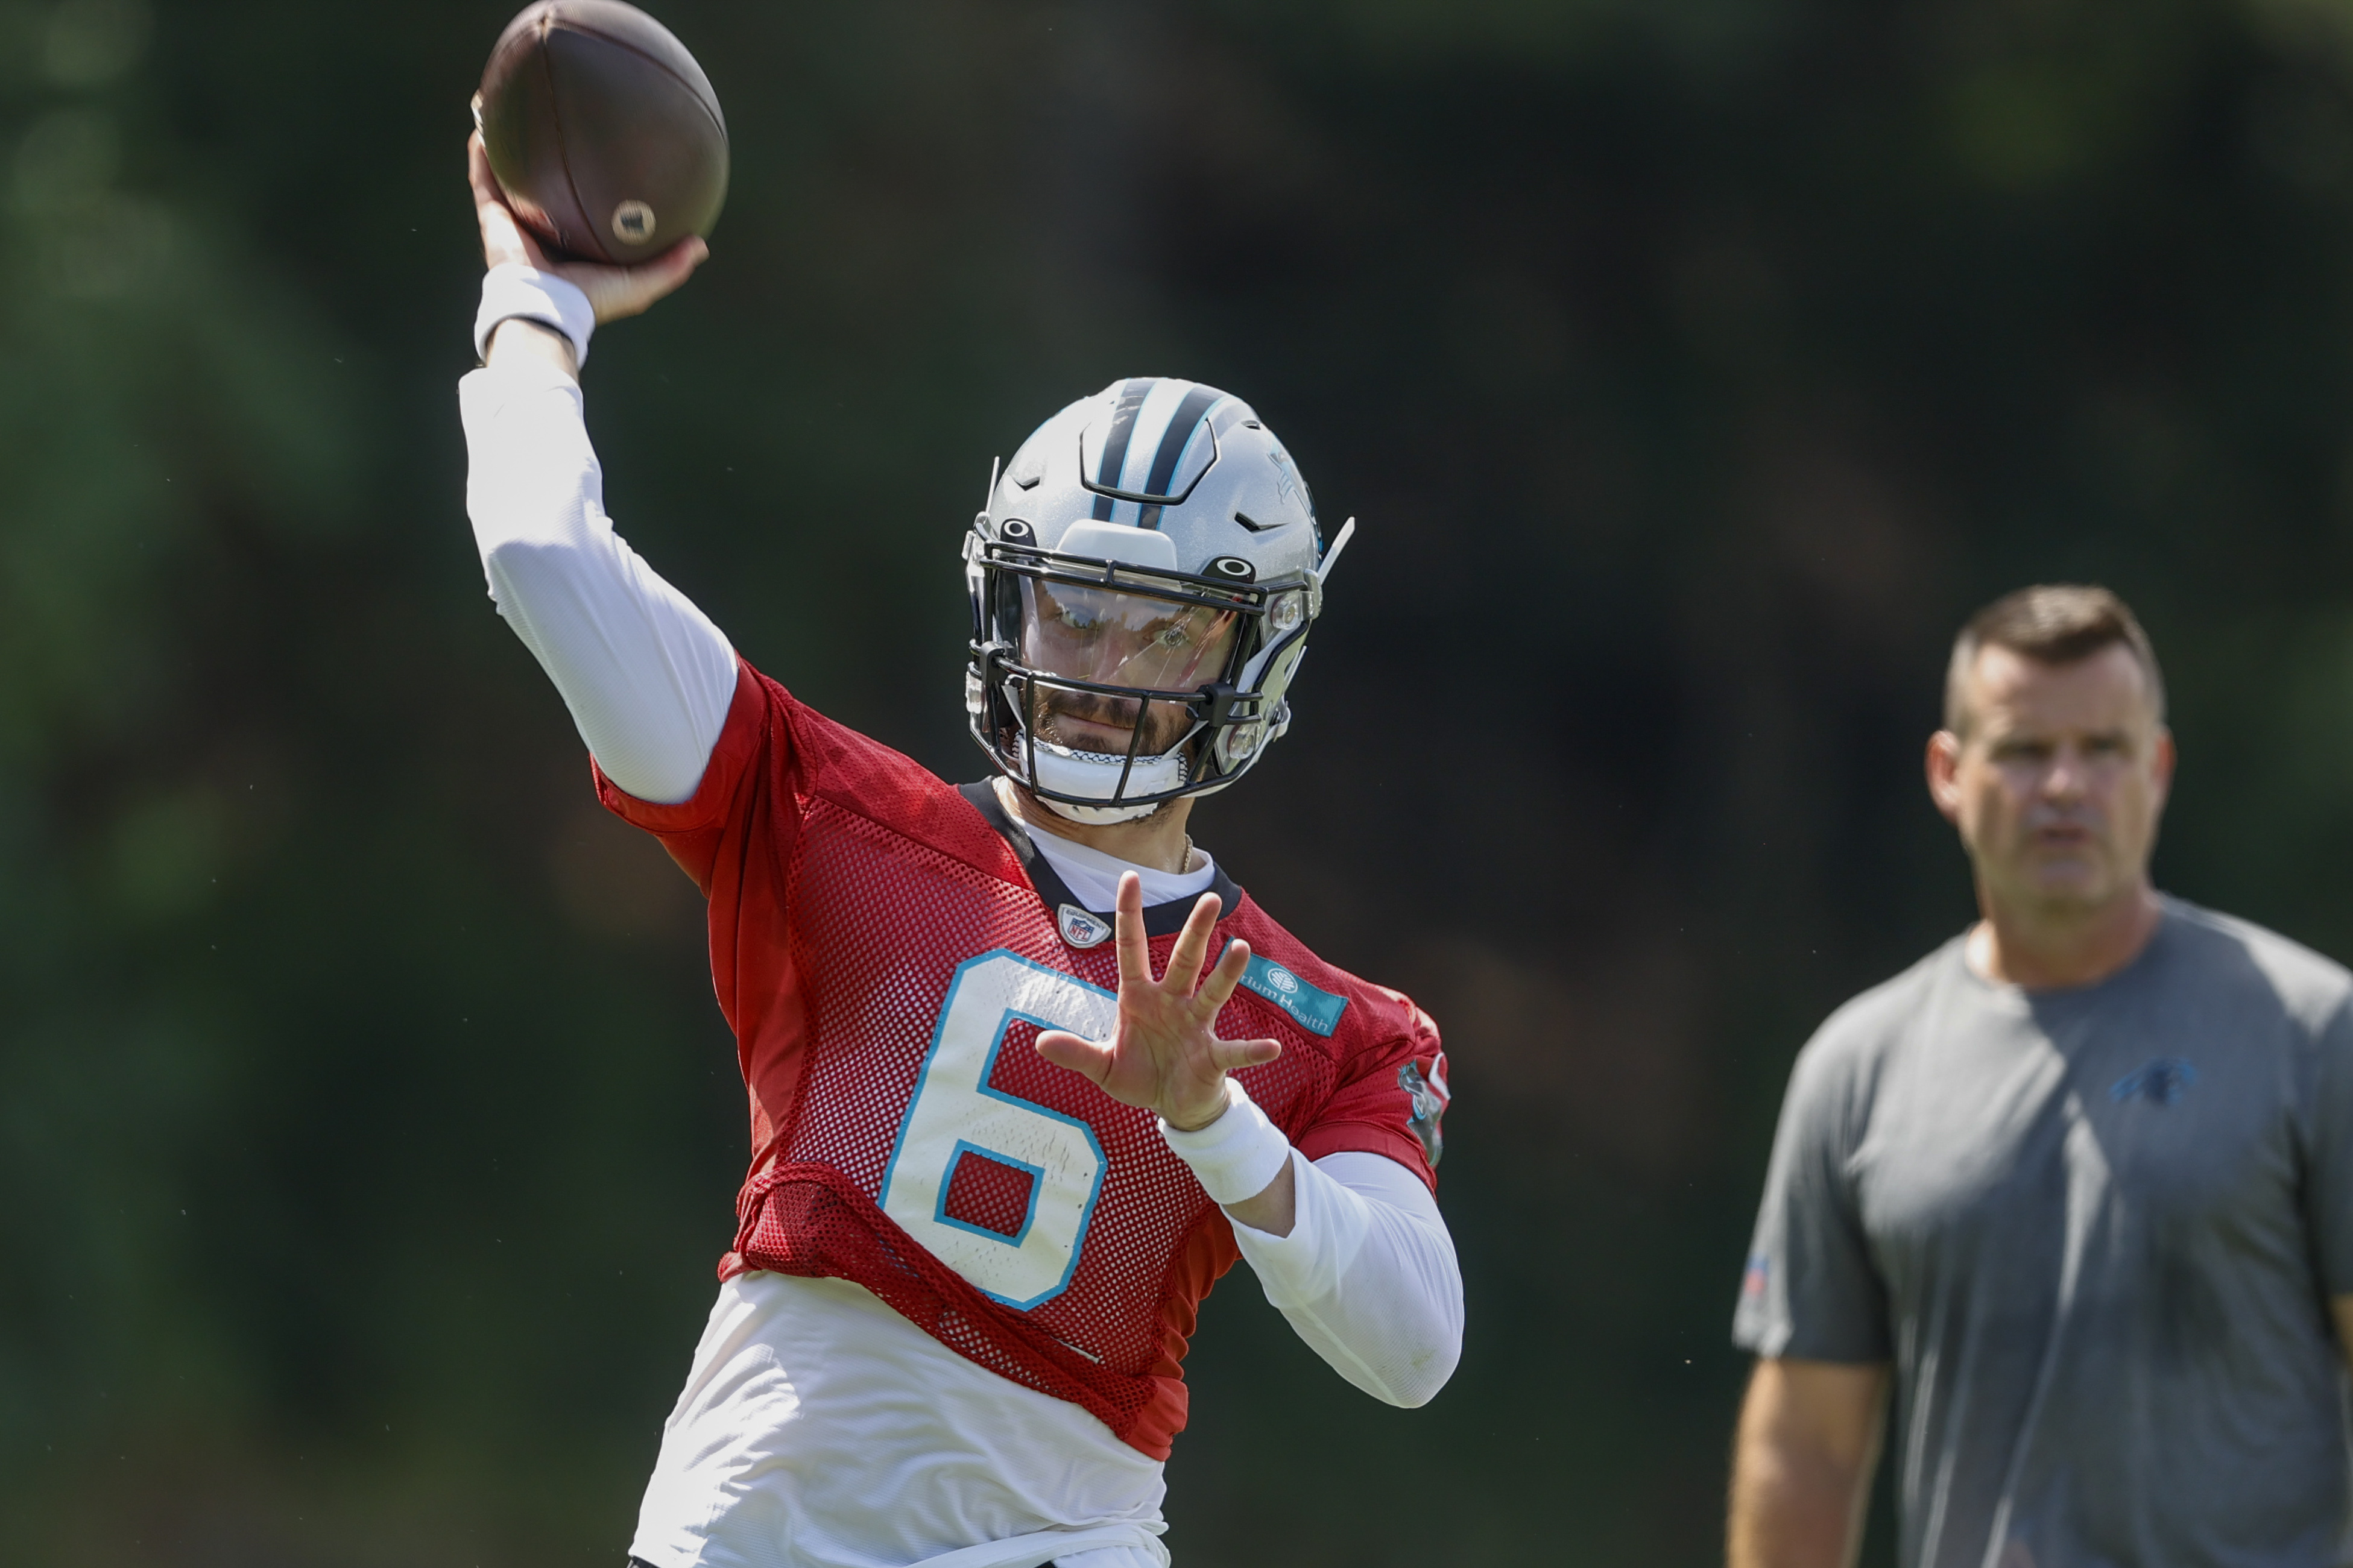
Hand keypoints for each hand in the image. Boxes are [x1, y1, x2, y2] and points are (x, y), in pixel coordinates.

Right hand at [469, 131, 705, 323]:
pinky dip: (481, 153)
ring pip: (508, 175)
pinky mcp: (492, 218)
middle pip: (543, 186)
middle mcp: (543, 229)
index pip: (579, 207)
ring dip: (506, 145)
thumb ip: (670, 266)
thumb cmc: (593, 301)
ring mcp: (515, 222)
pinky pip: (484, 178)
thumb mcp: (641, 284)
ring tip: (509, 109)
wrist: (548, 310)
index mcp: (574, 243)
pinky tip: (483, 123)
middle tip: (556, 124)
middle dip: (546, 158)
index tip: (599, 156)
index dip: (586, 184)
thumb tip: (700, 245)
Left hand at [1034, 873, 1281, 1130]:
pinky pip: (1234, 1052)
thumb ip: (1076, 1053)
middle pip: (1185, 961)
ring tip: (1241, 951)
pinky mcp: (1212, 1057)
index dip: (1130, 915)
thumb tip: (1039, 1042)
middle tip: (1210, 899)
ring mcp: (1195, 1026)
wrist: (1173, 1107)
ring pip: (1212, 992)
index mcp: (1140, 997)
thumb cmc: (1140, 1076)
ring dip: (1228, 974)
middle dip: (1196, 932)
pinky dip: (1253, 1050)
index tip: (1129, 877)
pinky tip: (1272, 1048)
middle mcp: (1172, 1003)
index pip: (1133, 949)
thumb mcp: (1102, 1066)